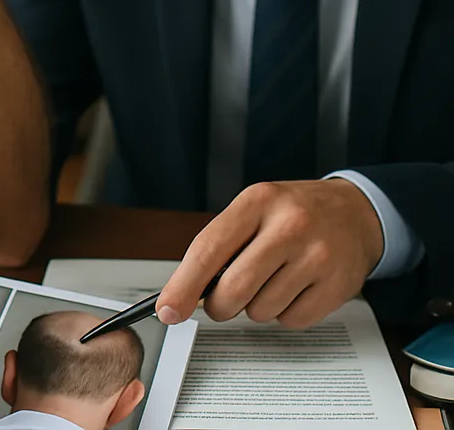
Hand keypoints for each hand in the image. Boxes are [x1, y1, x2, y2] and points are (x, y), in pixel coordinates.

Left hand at [156, 179, 383, 328]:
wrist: (354, 212)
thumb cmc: (292, 213)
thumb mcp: (254, 208)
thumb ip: (221, 244)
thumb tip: (184, 291)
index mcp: (256, 201)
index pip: (208, 249)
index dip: (183, 285)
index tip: (167, 310)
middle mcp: (288, 226)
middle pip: (234, 289)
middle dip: (219, 305)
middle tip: (222, 301)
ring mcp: (317, 256)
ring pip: (262, 311)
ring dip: (256, 306)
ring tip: (270, 280)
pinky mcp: (338, 286)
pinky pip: (292, 321)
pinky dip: (285, 313)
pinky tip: (295, 288)